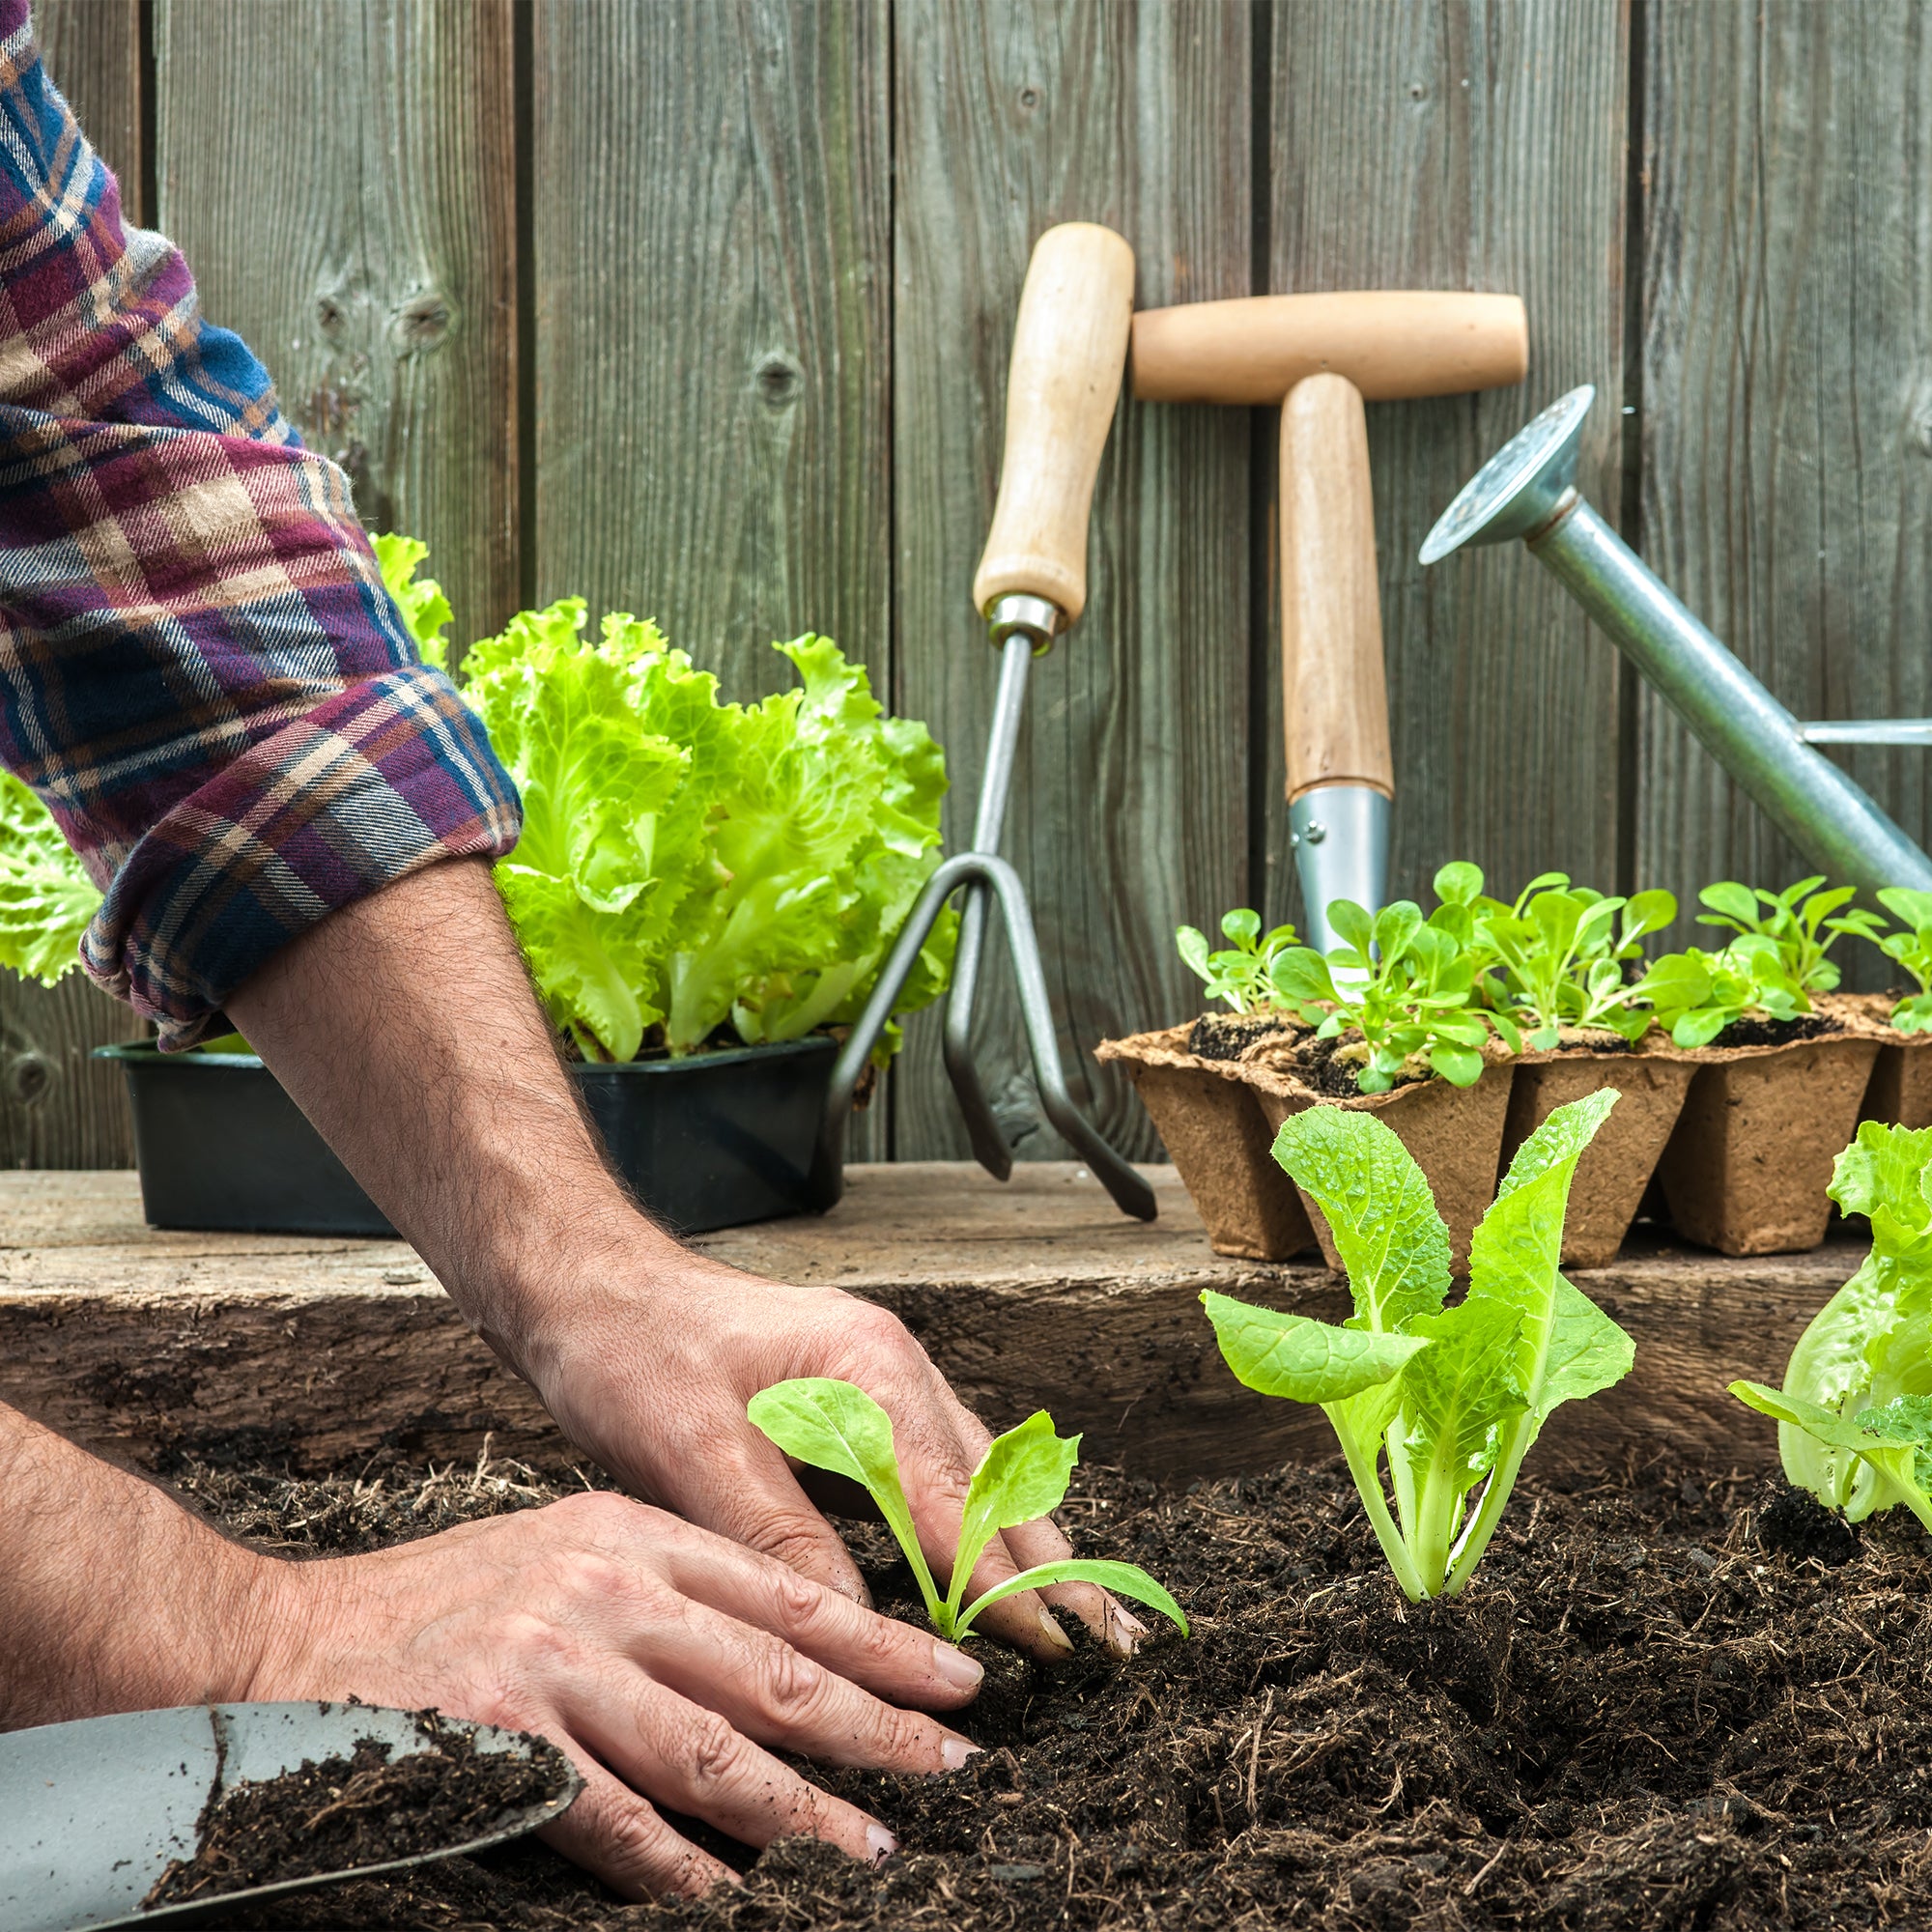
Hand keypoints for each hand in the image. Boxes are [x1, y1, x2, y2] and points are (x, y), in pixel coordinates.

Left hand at [223, 862, 1140, 1662]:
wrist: (586, 1283)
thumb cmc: (631, 1350)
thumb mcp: (693, 1450)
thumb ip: (779, 1535)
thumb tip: (852, 1623)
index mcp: (868, 1371)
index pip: (957, 1501)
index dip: (1006, 1583)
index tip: (1056, 1651)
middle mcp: (892, 1367)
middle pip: (994, 1481)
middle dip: (1053, 1564)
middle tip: (1113, 1642)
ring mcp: (878, 1377)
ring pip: (977, 1472)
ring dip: (1026, 1543)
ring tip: (1079, 1613)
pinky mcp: (853, 1397)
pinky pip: (940, 1466)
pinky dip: (978, 1521)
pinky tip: (992, 1562)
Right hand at [248, 1490, 984, 1896]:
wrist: (294, 1641)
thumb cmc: (447, 1601)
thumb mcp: (570, 1548)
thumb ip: (669, 1587)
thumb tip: (783, 1651)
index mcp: (634, 1534)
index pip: (787, 1591)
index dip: (880, 1643)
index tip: (952, 1681)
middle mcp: (607, 1590)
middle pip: (771, 1669)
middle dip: (875, 1724)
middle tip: (952, 1765)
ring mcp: (556, 1665)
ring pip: (712, 1749)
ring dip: (801, 1810)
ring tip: (872, 1846)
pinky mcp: (503, 1742)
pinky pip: (615, 1819)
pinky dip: (679, 1864)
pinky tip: (728, 1893)